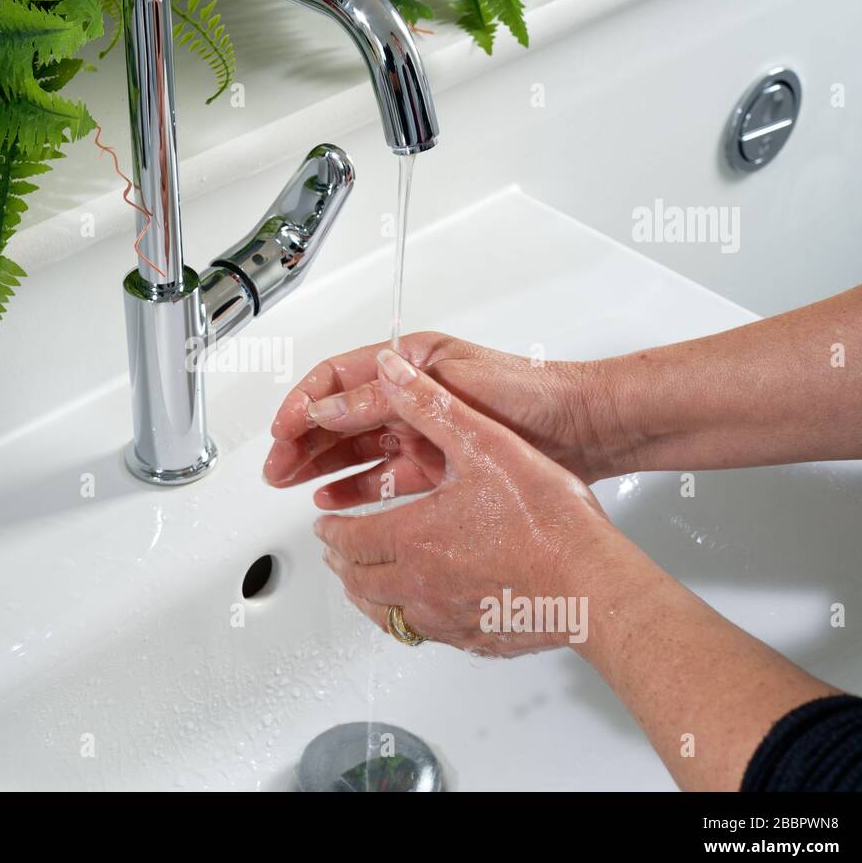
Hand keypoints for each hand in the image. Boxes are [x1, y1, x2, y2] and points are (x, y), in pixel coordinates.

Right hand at [263, 332, 621, 510]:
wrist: (585, 427)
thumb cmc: (531, 392)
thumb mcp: (448, 387)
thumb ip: (386, 396)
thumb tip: (327, 407)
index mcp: (409, 362)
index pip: (337, 381)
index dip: (304, 405)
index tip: (282, 432)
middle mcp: (411, 394)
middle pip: (338, 417)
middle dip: (302, 442)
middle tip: (276, 469)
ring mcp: (423, 430)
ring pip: (355, 449)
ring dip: (321, 466)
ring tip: (292, 486)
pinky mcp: (438, 463)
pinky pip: (383, 476)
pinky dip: (355, 488)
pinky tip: (333, 500)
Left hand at [312, 348, 639, 655]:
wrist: (591, 581)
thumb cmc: (545, 520)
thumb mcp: (484, 443)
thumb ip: (431, 406)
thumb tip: (392, 373)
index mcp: (412, 536)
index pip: (349, 536)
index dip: (331, 528)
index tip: (324, 524)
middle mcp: (418, 583)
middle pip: (358, 578)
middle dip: (340, 561)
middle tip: (334, 551)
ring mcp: (444, 617)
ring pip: (383, 613)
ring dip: (363, 594)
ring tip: (359, 582)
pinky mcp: (473, 639)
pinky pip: (422, 634)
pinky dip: (403, 620)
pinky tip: (415, 613)